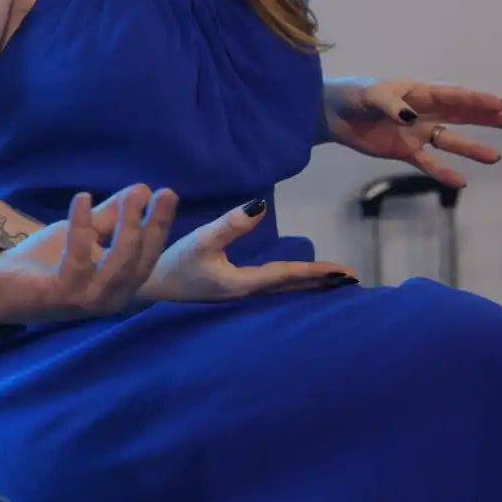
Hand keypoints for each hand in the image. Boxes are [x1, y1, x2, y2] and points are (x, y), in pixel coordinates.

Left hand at [0, 185, 178, 323]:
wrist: (1, 285)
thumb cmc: (46, 261)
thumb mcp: (84, 233)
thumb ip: (110, 216)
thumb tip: (142, 190)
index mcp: (119, 284)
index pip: (148, 255)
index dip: (159, 226)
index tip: (168, 194)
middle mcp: (111, 297)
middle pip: (140, 261)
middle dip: (152, 226)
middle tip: (157, 193)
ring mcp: (89, 300)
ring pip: (119, 264)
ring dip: (127, 227)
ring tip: (133, 198)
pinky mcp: (64, 295)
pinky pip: (79, 259)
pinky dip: (82, 228)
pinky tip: (81, 199)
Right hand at [142, 199, 356, 301]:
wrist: (150, 286)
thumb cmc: (174, 264)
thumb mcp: (200, 241)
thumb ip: (230, 223)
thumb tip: (259, 206)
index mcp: (245, 283)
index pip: (289, 275)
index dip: (318, 272)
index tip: (344, 272)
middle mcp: (248, 293)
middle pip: (293, 288)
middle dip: (322, 283)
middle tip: (352, 281)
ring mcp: (240, 294)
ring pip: (284, 290)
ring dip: (309, 285)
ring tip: (332, 283)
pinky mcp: (232, 290)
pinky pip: (273, 288)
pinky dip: (291, 284)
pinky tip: (292, 281)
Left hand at [324, 78, 501, 188]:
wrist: (331, 114)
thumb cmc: (352, 95)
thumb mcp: (369, 95)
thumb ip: (390, 104)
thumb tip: (411, 116)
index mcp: (418, 92)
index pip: (453, 95)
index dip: (476, 99)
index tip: (500, 103)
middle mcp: (424, 111)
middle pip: (462, 115)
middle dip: (489, 118)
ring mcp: (417, 132)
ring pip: (451, 140)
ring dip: (472, 148)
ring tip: (495, 157)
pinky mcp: (405, 150)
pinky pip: (428, 162)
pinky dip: (443, 171)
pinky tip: (461, 182)